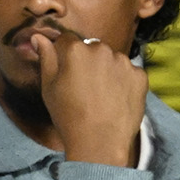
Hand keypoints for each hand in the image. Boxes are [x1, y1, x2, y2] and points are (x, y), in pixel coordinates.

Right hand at [31, 25, 146, 167]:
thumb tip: (39, 37)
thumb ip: (46, 58)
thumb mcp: (48, 87)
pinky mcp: (140, 75)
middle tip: (83, 86)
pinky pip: (128, 72)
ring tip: (100, 94)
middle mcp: (101, 49)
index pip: (66, 40)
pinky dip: (122, 81)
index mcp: (75, 50)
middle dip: (86, 61)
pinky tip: (114, 98)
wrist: (100, 142)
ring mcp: (123, 62)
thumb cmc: (68, 115)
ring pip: (111, 59)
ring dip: (106, 69)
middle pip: (91, 47)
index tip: (65, 70)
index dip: (63, 54)